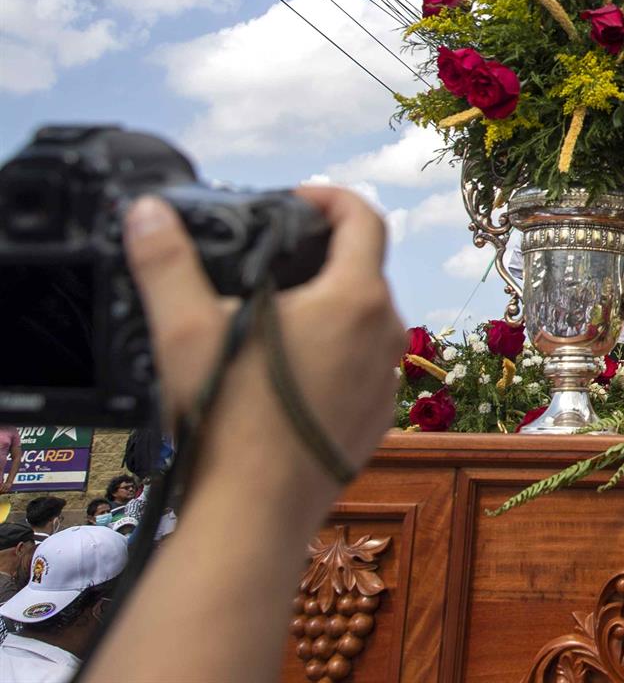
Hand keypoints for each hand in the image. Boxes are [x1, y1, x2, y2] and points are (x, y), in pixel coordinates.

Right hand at [124, 188, 404, 518]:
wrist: (254, 513)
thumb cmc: (227, 420)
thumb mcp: (186, 331)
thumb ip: (167, 263)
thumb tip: (149, 212)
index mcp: (355, 298)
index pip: (364, 218)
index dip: (329, 197)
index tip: (294, 200)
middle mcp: (386, 333)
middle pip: (365, 269)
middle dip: (322, 255)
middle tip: (271, 259)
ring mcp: (387, 378)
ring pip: (365, 320)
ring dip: (328, 307)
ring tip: (273, 315)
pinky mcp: (377, 416)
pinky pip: (363, 366)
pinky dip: (333, 354)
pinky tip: (287, 370)